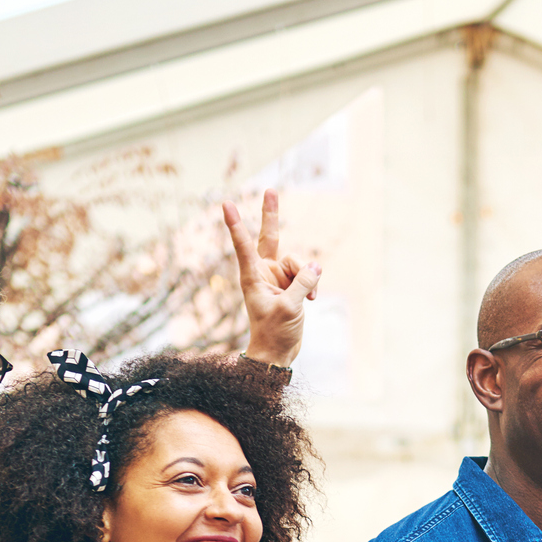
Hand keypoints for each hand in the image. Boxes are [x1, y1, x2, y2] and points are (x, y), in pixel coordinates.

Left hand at [224, 190, 321, 368]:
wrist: (278, 352)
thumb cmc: (274, 332)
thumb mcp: (290, 308)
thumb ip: (302, 283)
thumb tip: (315, 265)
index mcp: (252, 277)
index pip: (244, 245)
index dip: (236, 224)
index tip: (226, 204)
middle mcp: (264, 272)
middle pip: (270, 237)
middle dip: (272, 215)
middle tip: (270, 190)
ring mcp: (278, 277)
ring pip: (298, 262)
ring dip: (307, 277)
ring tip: (308, 298)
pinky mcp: (291, 284)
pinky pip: (307, 274)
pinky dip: (312, 285)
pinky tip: (313, 300)